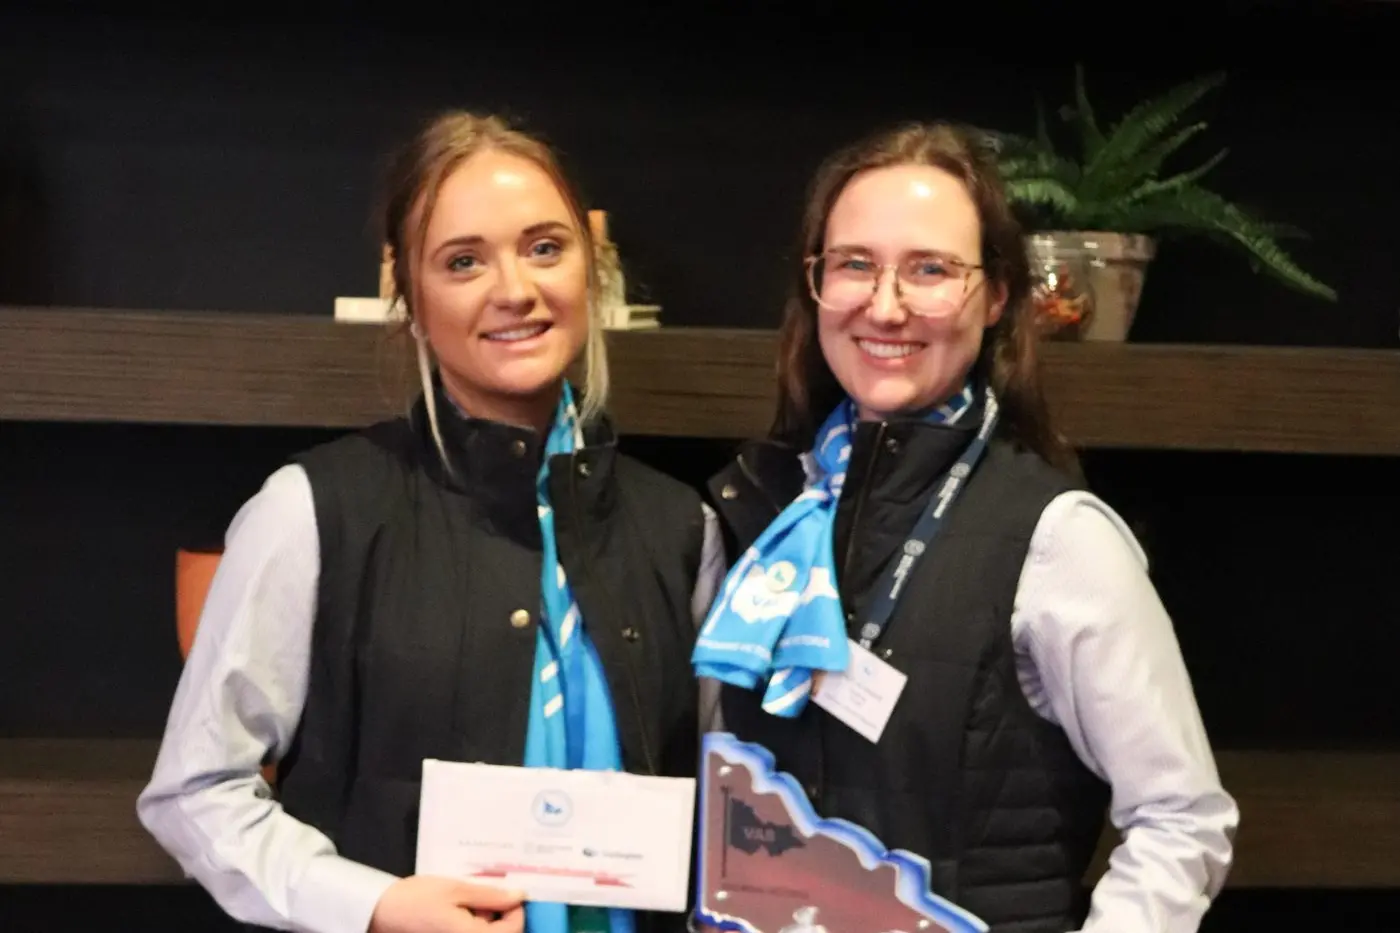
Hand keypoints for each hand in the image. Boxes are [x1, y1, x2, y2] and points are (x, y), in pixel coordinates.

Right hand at [368, 875, 524, 932]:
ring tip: (466, 900)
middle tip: (483, 894)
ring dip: (483, 918)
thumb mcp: (457, 889)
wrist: (380, 913)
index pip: (513, 930)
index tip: (509, 892)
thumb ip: (491, 895)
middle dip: (498, 914)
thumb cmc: (416, 899)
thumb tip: (519, 897)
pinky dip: (470, 922)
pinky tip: (458, 910)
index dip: (517, 910)